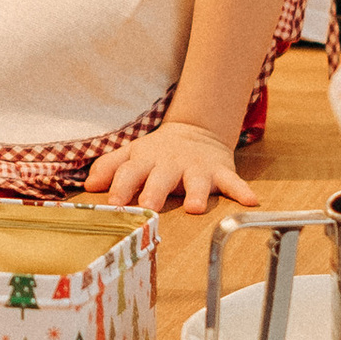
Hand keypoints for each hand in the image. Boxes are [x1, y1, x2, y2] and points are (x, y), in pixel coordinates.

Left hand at [83, 119, 256, 214]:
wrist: (195, 132)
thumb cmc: (157, 152)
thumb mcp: (132, 154)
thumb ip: (110, 168)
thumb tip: (89, 185)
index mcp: (145, 161)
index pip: (129, 171)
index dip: (120, 186)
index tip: (113, 203)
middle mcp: (170, 165)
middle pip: (160, 178)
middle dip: (155, 191)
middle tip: (149, 205)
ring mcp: (196, 168)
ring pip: (196, 181)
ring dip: (197, 193)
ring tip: (196, 207)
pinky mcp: (220, 171)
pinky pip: (232, 181)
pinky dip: (242, 190)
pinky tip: (251, 201)